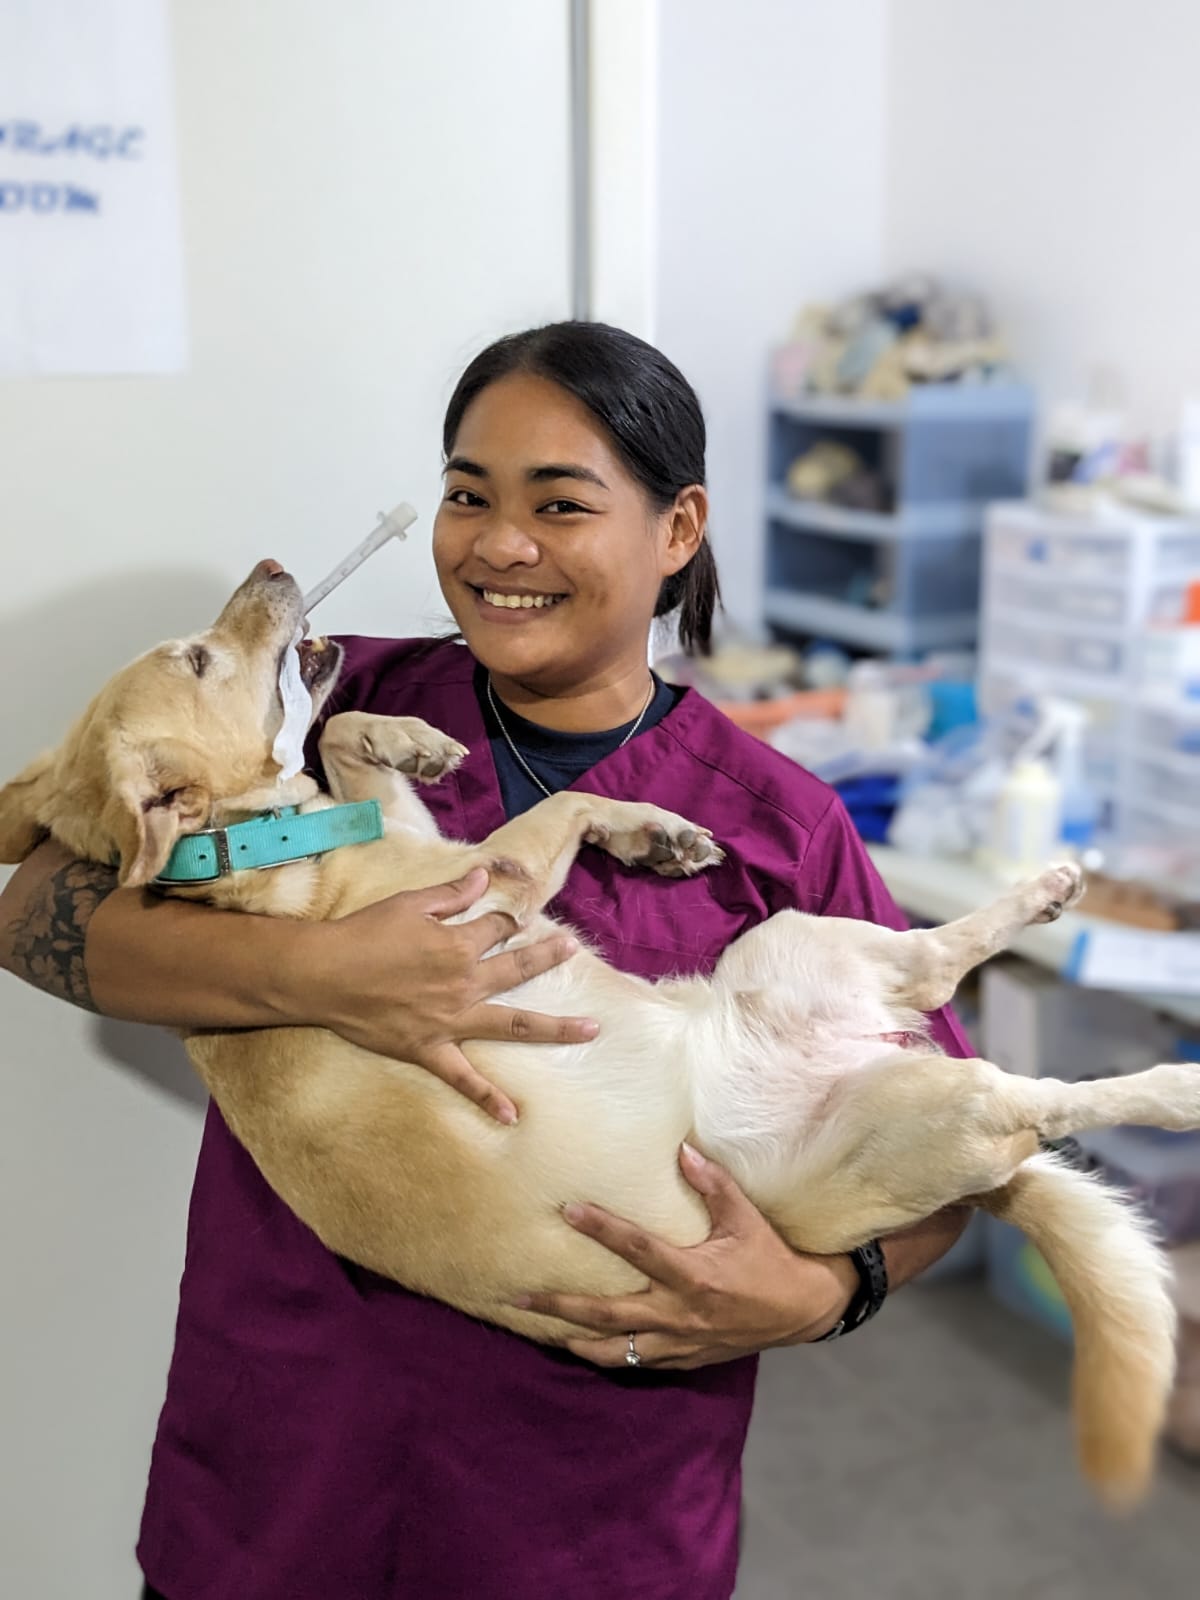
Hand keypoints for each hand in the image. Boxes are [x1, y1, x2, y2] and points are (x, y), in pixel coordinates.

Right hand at [302, 867, 596, 1123]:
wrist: (324, 974)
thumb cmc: (363, 934)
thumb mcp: (409, 904)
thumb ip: (452, 894)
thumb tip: (484, 877)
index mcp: (459, 945)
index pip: (496, 928)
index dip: (505, 920)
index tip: (512, 918)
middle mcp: (464, 983)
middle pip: (517, 967)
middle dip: (547, 956)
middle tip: (572, 949)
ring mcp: (450, 1020)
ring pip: (513, 1024)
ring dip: (554, 1027)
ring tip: (590, 1029)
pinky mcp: (429, 1048)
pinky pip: (463, 1078)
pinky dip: (486, 1097)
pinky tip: (511, 1116)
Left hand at [514, 1143, 858, 1367]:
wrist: (802, 1310)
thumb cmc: (771, 1259)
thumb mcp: (747, 1218)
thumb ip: (714, 1185)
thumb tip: (682, 1151)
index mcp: (694, 1275)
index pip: (638, 1249)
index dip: (602, 1229)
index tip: (568, 1211)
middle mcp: (680, 1313)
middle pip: (608, 1313)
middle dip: (561, 1305)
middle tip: (521, 1295)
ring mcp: (680, 1341)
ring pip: (616, 1349)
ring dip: (575, 1340)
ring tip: (540, 1329)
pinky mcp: (685, 1358)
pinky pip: (638, 1362)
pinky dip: (609, 1356)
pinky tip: (585, 1347)